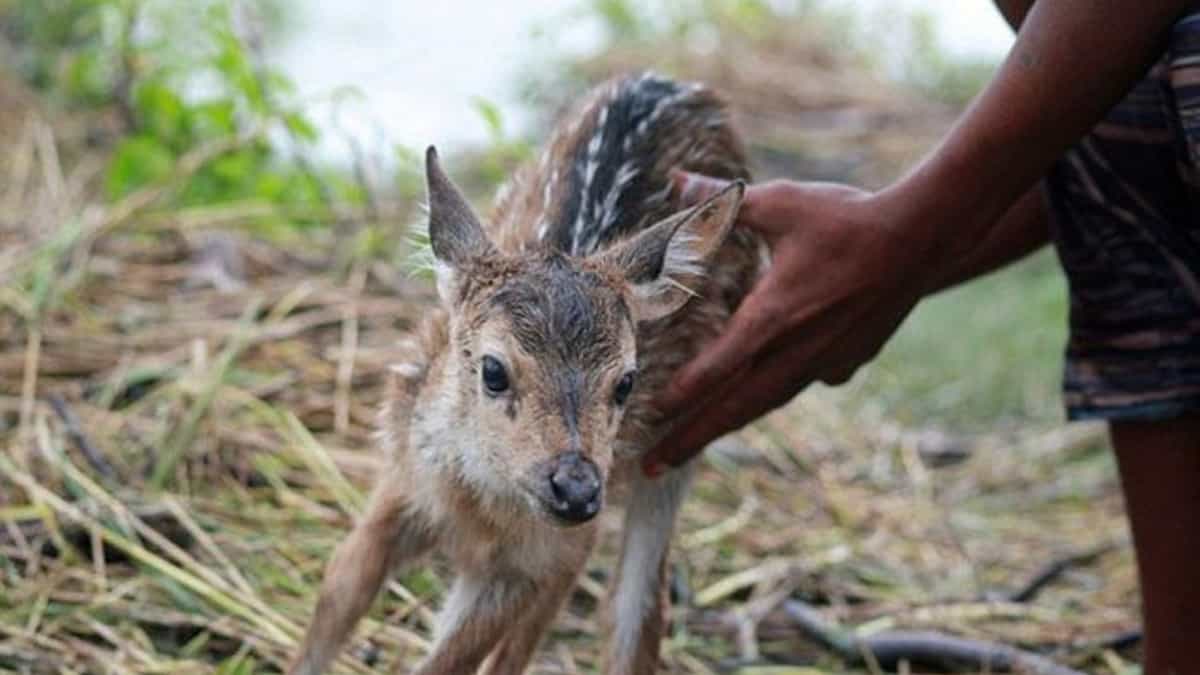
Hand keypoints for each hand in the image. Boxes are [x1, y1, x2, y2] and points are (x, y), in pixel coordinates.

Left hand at [643, 171, 936, 475]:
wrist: (922, 238)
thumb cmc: (846, 217)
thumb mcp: (779, 202)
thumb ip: (721, 203)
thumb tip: (675, 181)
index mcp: (773, 315)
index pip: (716, 368)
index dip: (682, 395)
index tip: (652, 415)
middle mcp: (796, 350)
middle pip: (733, 406)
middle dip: (689, 437)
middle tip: (651, 466)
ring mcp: (825, 361)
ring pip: (765, 402)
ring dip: (725, 425)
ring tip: (692, 444)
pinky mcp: (848, 361)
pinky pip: (803, 384)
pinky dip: (775, 392)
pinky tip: (764, 391)